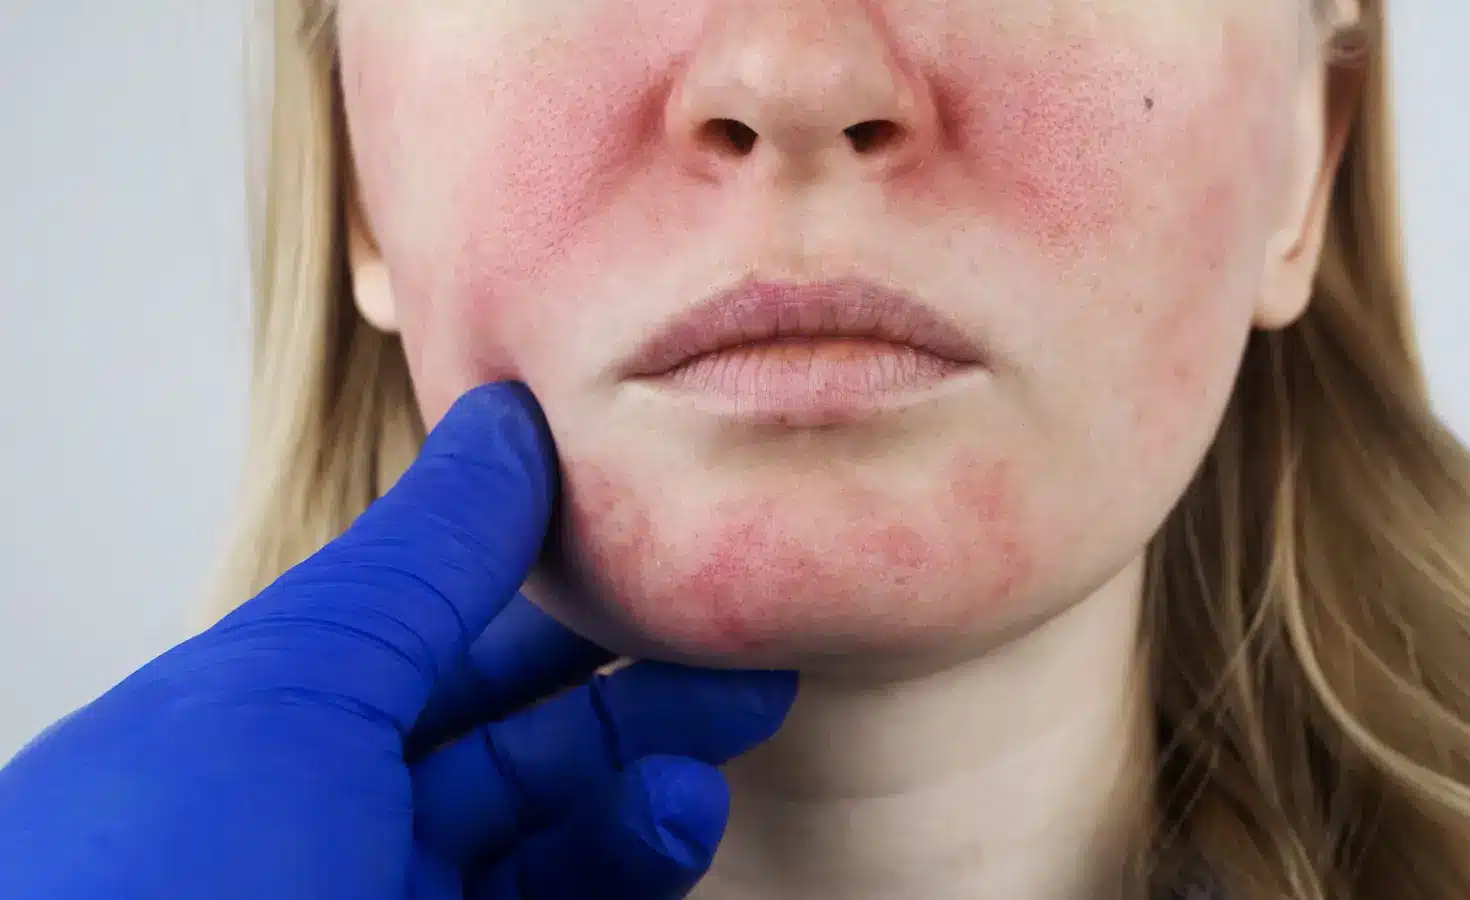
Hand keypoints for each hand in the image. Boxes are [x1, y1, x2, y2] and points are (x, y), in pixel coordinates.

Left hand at [0, 382, 796, 899]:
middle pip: (500, 719)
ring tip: (739, 709)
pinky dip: (639, 855)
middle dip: (622, 660)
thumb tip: (503, 420)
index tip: (633, 501)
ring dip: (650, 761)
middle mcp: (321, 825)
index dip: (526, 550)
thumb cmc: (164, 881)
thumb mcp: (297, 687)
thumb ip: (422, 559)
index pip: (416, 617)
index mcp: (254, 729)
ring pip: (551, 823)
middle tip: (729, 614)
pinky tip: (685, 810)